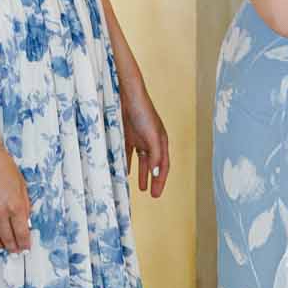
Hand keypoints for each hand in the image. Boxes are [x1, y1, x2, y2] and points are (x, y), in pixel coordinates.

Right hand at [0, 135, 30, 253]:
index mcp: (15, 206)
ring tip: (3, 245)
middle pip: (7, 240)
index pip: (22, 233)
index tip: (25, 247)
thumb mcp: (22, 186)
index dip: (25, 244)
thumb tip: (26, 222)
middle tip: (15, 250)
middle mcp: (0, 212)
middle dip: (13, 248)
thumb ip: (25, 206)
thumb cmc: (3, 166)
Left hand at [120, 81, 168, 196]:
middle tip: (152, 194)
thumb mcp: (151, 135)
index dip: (160, 180)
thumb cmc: (143, 112)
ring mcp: (139, 137)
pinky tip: (124, 170)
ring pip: (142, 160)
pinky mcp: (127, 134)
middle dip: (154, 180)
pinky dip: (127, 162)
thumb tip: (156, 173)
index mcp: (161, 141)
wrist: (127, 93)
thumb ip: (155, 155)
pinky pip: (128, 152)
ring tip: (140, 187)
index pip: (163, 165)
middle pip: (154, 164)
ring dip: (141, 173)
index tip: (156, 194)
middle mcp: (152, 140)